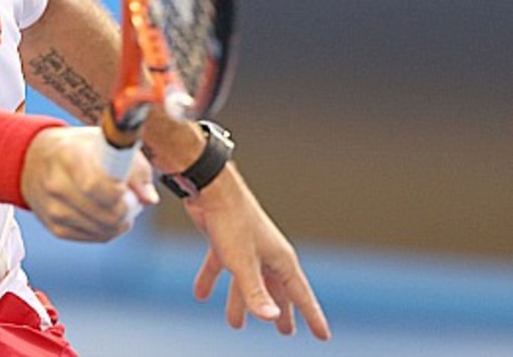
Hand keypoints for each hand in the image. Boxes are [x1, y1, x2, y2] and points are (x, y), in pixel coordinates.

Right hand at [20, 127, 157, 241]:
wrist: (34, 160)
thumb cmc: (79, 149)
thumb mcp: (105, 143)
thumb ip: (134, 167)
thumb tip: (149, 199)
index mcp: (67, 156)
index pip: (96, 185)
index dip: (122, 193)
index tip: (129, 188)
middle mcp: (55, 185)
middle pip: (106, 214)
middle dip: (129, 209)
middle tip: (132, 198)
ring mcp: (53, 209)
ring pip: (105, 230)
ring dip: (122, 221)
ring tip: (121, 203)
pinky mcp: (55, 228)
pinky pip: (97, 237)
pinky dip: (110, 228)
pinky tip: (107, 212)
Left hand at [184, 165, 331, 339]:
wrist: (210, 187)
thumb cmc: (231, 221)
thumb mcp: (243, 263)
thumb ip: (255, 292)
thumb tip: (270, 317)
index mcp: (280, 259)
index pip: (301, 294)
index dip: (312, 316)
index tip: (323, 336)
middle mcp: (266, 253)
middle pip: (275, 289)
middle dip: (279, 311)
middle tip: (285, 331)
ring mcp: (245, 246)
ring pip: (246, 281)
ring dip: (240, 302)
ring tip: (236, 324)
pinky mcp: (224, 239)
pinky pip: (220, 265)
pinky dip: (211, 279)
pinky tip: (200, 294)